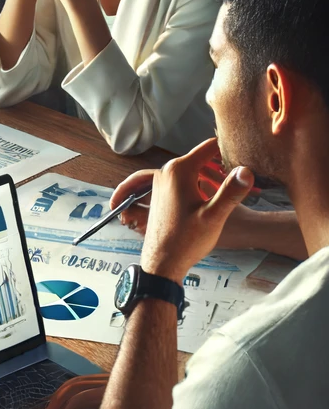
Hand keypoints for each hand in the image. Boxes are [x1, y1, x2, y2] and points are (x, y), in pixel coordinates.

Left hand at [138, 137, 253, 282]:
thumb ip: (231, 192)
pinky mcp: (162, 193)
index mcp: (179, 170)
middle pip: (201, 158)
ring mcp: (161, 181)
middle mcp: (166, 171)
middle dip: (222, 167)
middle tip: (244, 181)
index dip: (229, 148)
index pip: (208, 147)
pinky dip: (200, 185)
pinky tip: (214, 198)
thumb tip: (247, 170)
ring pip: (193, 170)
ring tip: (233, 191)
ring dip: (212, 178)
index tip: (247, 154)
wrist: (162, 261)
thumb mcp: (214, 216)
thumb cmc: (186, 240)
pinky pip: (185, 180)